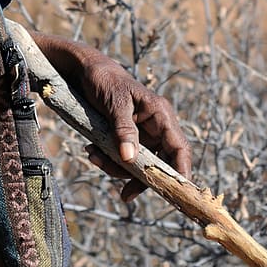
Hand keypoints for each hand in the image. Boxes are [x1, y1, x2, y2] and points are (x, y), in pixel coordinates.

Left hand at [73, 52, 191, 200]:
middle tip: (125, 194)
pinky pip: (123, 158)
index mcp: (160, 114)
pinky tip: (92, 152)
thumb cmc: (104, 80)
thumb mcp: (114, 103)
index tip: (177, 191)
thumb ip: (124, 130)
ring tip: (93, 156)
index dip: (181, 171)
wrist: (85, 71)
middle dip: (140, 178)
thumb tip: (130, 159)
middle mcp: (155, 126)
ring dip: (116, 168)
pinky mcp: (126, 137)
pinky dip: (108, 160)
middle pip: (159, 162)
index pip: (179, 147)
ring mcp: (141, 133)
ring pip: (138, 164)